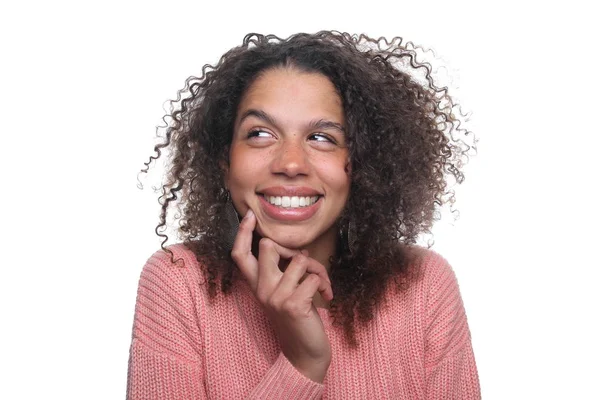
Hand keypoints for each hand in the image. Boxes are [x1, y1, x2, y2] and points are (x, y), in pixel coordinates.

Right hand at [231, 210, 332, 382]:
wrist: (305, 353)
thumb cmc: (299, 318)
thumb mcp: (285, 292)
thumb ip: (284, 271)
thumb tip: (296, 251)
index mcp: (256, 286)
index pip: (240, 255)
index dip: (242, 233)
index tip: (250, 216)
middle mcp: (261, 290)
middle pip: (268, 247)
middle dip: (294, 251)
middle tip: (308, 266)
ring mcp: (275, 298)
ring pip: (300, 261)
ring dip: (318, 270)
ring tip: (321, 287)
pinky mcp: (293, 305)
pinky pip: (314, 277)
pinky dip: (325, 285)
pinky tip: (325, 298)